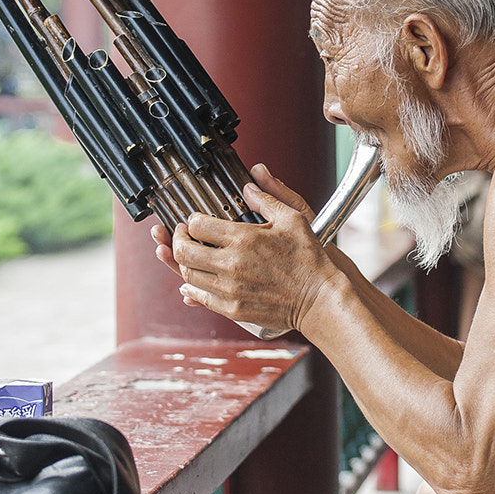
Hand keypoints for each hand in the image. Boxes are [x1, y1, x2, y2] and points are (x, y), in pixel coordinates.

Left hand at [152, 164, 335, 331]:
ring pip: (187, 274)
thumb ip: (267, 198)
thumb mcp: (293, 219)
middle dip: (176, 240)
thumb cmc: (308, 259)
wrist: (318, 298)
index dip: (191, 220)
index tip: (194, 220)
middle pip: (184, 250)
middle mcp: (231, 264)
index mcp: (242, 238)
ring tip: (188, 256)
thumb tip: (249, 185)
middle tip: (181, 235)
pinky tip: (192, 282)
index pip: (198, 225)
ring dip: (182, 263)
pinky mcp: (232, 308)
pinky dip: (190, 288)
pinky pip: (199, 297)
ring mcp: (229, 289)